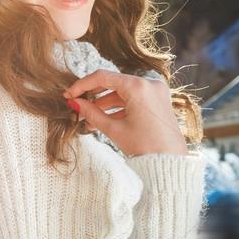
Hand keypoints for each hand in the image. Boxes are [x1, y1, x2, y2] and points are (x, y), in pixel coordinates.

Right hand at [61, 70, 187, 156]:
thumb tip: (75, 103)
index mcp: (138, 87)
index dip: (82, 85)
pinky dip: (118, 108)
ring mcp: (155, 91)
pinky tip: (103, 120)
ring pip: (122, 92)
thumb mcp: (113, 129)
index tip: (69, 94)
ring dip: (104, 104)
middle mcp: (149, 84)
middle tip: (77, 105)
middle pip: (113, 83)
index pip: (102, 77)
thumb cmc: (145, 146)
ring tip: (87, 119)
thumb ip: (91, 113)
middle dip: (93, 96)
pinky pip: (133, 99)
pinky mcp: (158, 100)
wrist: (169, 162)